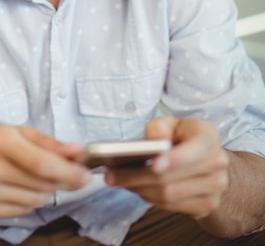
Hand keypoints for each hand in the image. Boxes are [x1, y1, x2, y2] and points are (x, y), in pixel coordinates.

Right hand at [0, 122, 90, 218]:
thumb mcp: (13, 130)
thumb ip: (47, 142)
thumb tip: (77, 151)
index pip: (41, 163)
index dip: (68, 172)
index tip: (86, 175)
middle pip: (40, 183)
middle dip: (62, 180)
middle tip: (70, 173)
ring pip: (34, 199)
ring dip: (47, 190)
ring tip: (38, 176)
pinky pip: (22, 210)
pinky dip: (31, 199)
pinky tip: (21, 185)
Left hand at [104, 116, 228, 218]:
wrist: (210, 161)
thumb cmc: (185, 137)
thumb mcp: (172, 123)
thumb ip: (159, 127)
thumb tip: (152, 142)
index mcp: (208, 137)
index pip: (193, 150)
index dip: (174, 159)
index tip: (153, 164)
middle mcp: (217, 162)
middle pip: (172, 177)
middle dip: (137, 177)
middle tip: (112, 174)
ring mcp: (215, 187)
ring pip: (169, 194)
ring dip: (139, 189)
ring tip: (118, 180)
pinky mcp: (208, 205)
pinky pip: (172, 206)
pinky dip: (150, 198)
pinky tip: (136, 188)